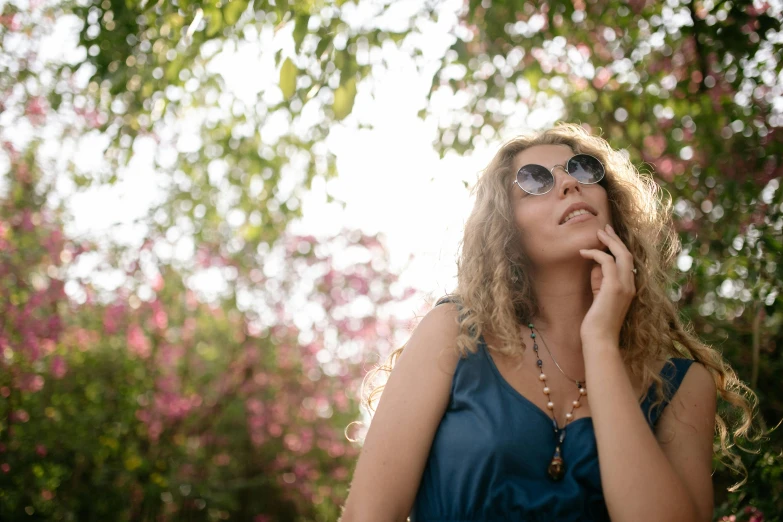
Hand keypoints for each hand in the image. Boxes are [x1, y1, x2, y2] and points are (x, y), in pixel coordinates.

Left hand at [578, 224, 636, 345]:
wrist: (600, 340)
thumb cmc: (597, 322)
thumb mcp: (600, 297)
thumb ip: (600, 282)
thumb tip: (596, 266)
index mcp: (629, 288)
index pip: (628, 262)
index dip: (618, 247)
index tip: (608, 237)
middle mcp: (631, 285)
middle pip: (627, 254)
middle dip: (615, 239)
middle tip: (604, 228)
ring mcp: (624, 286)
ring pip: (621, 255)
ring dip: (608, 242)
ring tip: (596, 234)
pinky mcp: (614, 287)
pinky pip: (607, 262)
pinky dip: (595, 254)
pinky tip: (583, 252)